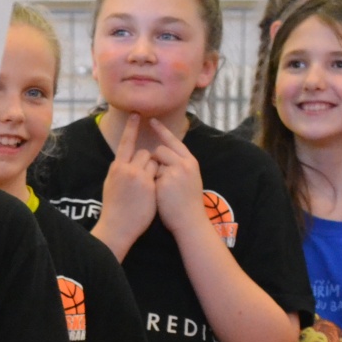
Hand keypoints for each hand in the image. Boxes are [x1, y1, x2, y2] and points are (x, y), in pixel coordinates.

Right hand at [93, 114, 158, 257]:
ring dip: (155, 171)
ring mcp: (138, 177)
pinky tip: (150, 194)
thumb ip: (120, 170)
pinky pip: (159, 174)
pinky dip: (158, 181)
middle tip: (143, 179)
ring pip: (154, 162)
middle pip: (145, 153)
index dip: (131, 128)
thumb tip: (126, 161)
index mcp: (116, 167)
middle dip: (148, 161)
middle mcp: (126, 169)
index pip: (125, 143)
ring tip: (146, 188)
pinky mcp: (149, 186)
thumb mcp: (111, 184)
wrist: (117, 226)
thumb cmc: (114, 208)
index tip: (137, 114)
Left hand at [146, 119, 208, 237]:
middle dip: (155, 161)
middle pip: (161, 150)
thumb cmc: (186, 203)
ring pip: (154, 163)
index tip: (151, 120)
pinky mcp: (165, 181)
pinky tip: (161, 195)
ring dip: (153, 173)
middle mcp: (185, 163)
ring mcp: (175, 172)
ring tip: (164, 189)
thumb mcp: (188, 179)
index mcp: (191, 161)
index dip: (162, 130)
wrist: (190, 221)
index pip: (174, 141)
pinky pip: (150, 176)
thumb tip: (162, 156)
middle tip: (162, 179)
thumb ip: (178, 165)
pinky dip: (152, 185)